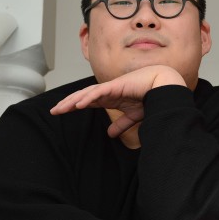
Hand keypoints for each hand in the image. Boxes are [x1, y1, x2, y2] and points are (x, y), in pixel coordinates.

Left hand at [50, 65, 185, 136]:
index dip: (74, 105)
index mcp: (111, 97)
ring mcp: (111, 87)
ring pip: (87, 93)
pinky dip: (88, 98)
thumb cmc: (151, 96)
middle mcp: (108, 91)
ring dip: (73, 101)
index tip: (62, 112)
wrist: (164, 85)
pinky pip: (99, 92)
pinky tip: (78, 105)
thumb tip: (111, 134)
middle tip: (54, 111)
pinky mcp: (117, 86)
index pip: (87, 100)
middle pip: (82, 96)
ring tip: (61, 108)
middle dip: (68, 103)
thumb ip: (121, 124)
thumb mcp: (133, 115)